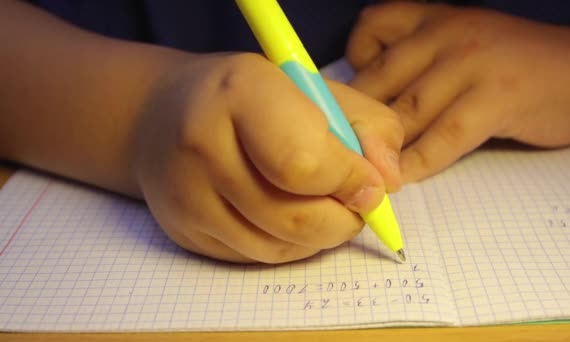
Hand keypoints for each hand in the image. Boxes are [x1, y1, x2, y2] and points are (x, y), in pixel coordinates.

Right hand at [131, 53, 403, 262]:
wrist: (162, 114)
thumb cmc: (252, 98)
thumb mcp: (315, 88)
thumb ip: (367, 126)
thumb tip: (388, 181)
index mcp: (240, 93)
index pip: (305, 163)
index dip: (350, 181)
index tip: (370, 183)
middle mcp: (202, 146)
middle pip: (294, 218)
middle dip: (343, 220)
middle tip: (356, 204)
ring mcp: (185, 196)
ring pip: (278, 247)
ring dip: (319, 237)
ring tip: (324, 206)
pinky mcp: (183, 232)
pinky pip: (255, 258)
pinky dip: (289, 246)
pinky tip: (289, 216)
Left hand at [347, 2, 569, 181]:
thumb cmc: (514, 65)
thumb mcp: (464, 44)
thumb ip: (420, 64)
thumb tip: (371, 104)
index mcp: (435, 19)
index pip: (373, 25)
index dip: (355, 60)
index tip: (355, 93)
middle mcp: (448, 35)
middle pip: (381, 79)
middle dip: (359, 120)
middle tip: (344, 150)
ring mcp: (472, 65)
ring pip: (408, 111)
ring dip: (382, 148)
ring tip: (366, 173)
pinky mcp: (495, 99)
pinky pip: (443, 138)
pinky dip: (418, 163)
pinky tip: (405, 178)